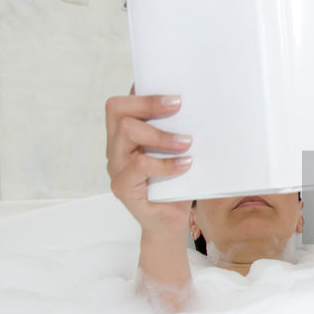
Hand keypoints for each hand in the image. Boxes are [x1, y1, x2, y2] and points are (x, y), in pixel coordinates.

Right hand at [104, 91, 192, 237]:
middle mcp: (115, 146)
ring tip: (187, 141)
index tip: (172, 91)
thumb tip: (199, 104)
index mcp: (124, 134)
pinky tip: (185, 164)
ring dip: (161, 134)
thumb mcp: (176, 151)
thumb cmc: (174, 183)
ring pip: (127, 131)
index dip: (142, 91)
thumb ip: (176, 129)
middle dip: (149, 103)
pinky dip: (165, 163)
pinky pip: (140, 165)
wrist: (169, 221)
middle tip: (178, 105)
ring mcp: (115, 166)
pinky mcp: (122, 186)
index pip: (123, 102)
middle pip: (117, 109)